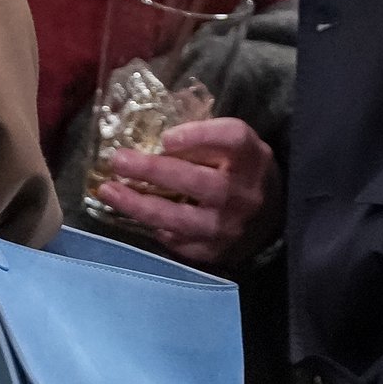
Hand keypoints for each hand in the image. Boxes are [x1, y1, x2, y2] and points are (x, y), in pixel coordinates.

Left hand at [97, 116, 277, 266]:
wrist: (273, 217)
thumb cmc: (243, 171)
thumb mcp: (236, 145)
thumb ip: (205, 136)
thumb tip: (151, 132)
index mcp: (252, 157)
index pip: (231, 139)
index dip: (197, 135)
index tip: (164, 137)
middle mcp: (243, 193)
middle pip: (196, 181)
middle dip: (152, 170)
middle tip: (118, 160)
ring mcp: (230, 226)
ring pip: (180, 218)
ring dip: (138, 204)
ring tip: (109, 191)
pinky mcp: (217, 251)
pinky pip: (178, 241)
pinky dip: (154, 227)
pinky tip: (134, 214)